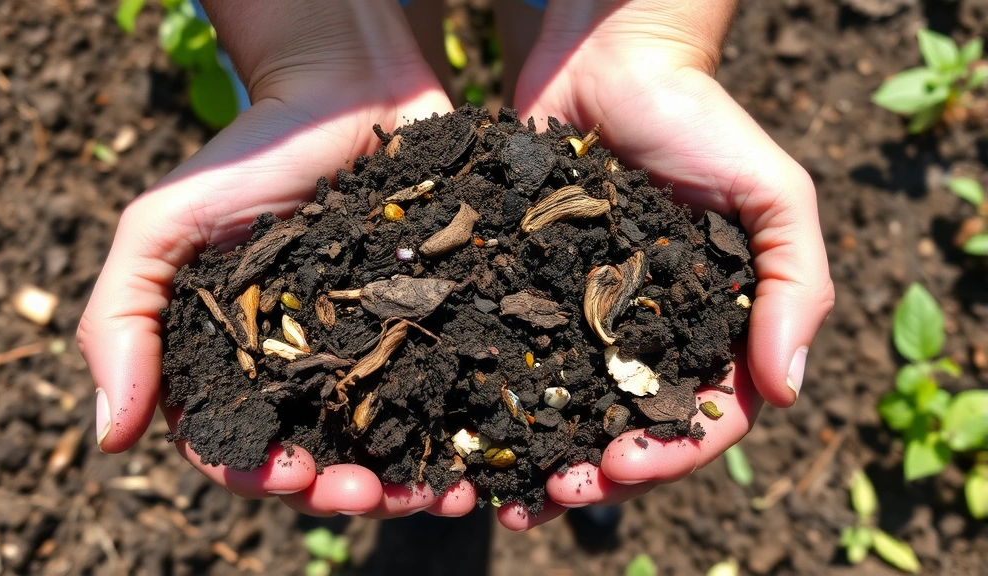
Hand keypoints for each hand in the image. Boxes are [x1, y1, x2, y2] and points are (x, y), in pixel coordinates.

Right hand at [77, 0, 474, 518]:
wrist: (343, 90)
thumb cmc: (247, 156)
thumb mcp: (163, 228)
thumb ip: (122, 321)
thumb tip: (110, 438)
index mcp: (237, 363)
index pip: (238, 445)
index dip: (259, 473)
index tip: (292, 476)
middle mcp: (306, 370)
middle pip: (320, 458)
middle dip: (343, 489)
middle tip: (372, 494)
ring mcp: (373, 351)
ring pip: (388, 441)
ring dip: (408, 480)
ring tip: (437, 494)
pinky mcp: (430, 325)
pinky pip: (446, 391)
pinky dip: (459, 432)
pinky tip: (478, 458)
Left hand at [498, 0, 834, 528]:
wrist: (612, 64)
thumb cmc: (702, 123)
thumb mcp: (773, 196)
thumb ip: (795, 286)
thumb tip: (790, 392)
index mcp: (710, 330)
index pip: (703, 415)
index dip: (671, 452)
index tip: (627, 465)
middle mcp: (644, 338)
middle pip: (626, 428)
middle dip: (597, 472)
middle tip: (556, 494)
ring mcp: (581, 320)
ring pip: (564, 410)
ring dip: (539, 458)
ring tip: (508, 494)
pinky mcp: (526, 293)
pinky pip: (510, 358)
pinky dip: (492, 403)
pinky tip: (463, 436)